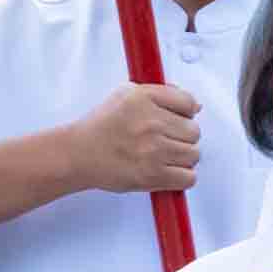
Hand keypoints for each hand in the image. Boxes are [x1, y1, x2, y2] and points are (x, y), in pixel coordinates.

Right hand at [65, 77, 205, 198]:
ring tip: (165, 156)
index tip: (179, 119)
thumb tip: (195, 105)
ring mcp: (153, 150)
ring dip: (183, 158)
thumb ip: (161, 93)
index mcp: (144, 98)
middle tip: (167, 140)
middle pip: (194, 131)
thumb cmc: (100, 127)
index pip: (189, 102)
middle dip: (183, 136)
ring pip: (193, 154)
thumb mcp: (125, 94)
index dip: (186, 113)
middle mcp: (151, 122)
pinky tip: (169, 171)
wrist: (78, 154)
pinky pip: (188, 178)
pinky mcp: (152, 175)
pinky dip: (182, 177)